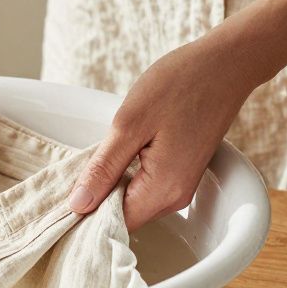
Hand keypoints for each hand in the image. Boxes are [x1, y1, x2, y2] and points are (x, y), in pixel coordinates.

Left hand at [67, 33, 262, 230]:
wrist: (226, 63)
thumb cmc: (180, 84)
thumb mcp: (129, 124)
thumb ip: (104, 168)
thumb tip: (78, 205)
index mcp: (163, 190)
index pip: (113, 224)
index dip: (83, 215)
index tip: (59, 201)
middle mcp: (176, 197)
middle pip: (123, 217)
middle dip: (94, 202)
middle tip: (68, 177)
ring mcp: (182, 185)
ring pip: (133, 201)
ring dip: (109, 187)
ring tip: (89, 162)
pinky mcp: (183, 172)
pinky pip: (146, 187)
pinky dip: (126, 176)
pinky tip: (114, 155)